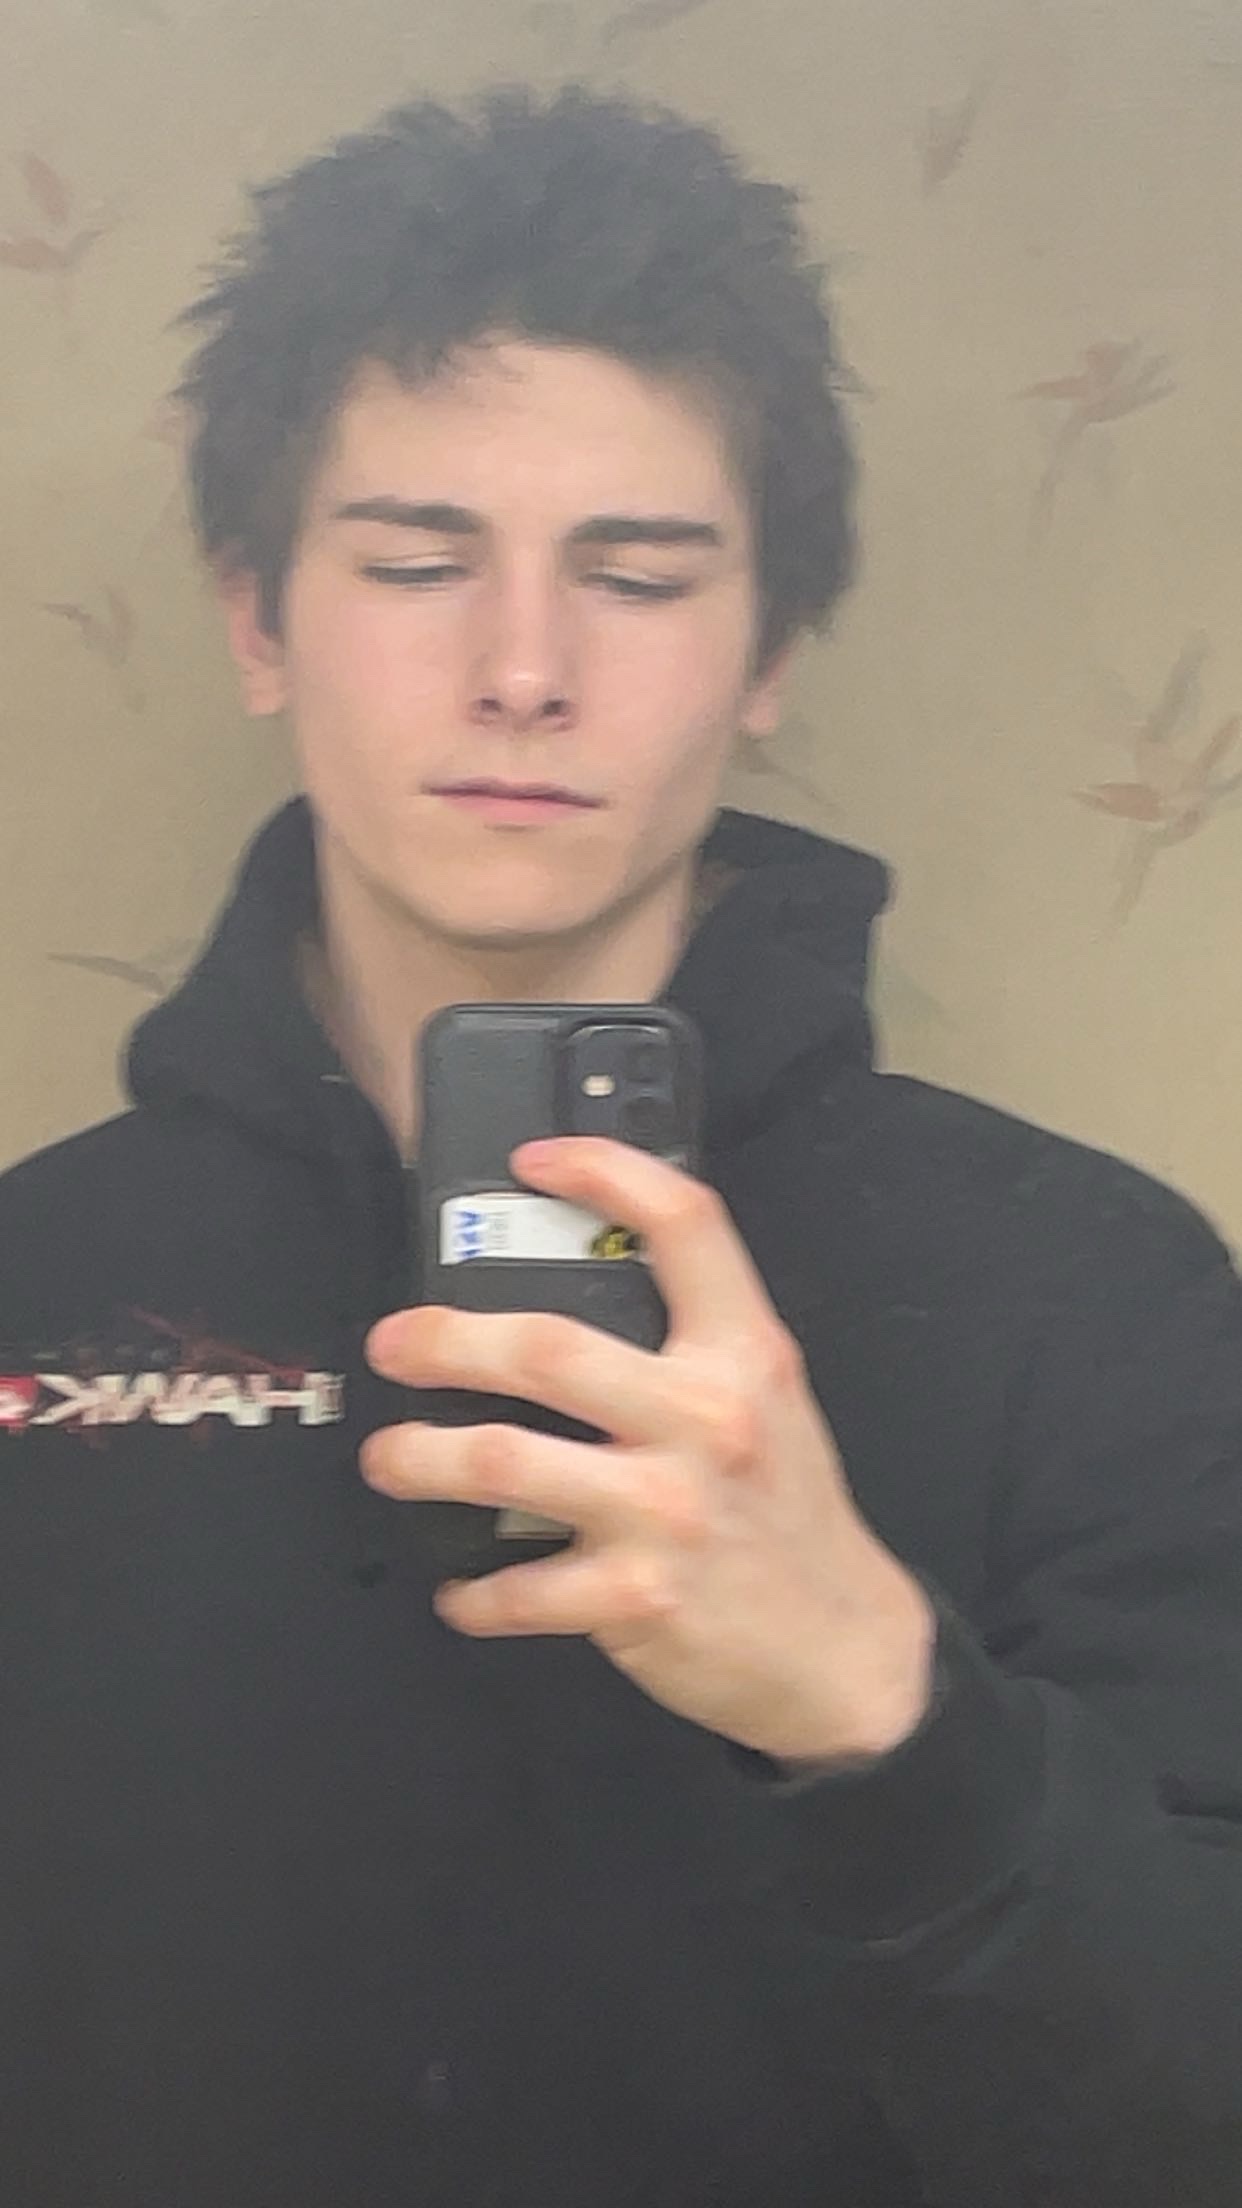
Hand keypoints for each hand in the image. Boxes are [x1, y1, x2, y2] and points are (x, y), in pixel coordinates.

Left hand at [362, 1139, 934, 1766]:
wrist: (843, 1648)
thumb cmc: (788, 1512)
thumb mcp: (769, 1398)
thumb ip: (694, 1341)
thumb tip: (574, 1285)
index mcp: (744, 1353)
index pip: (684, 1226)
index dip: (604, 1172)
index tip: (534, 1161)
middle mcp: (705, 1419)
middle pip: (546, 1348)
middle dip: (445, 1340)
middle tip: (394, 1343)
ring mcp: (666, 1511)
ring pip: (505, 1461)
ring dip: (422, 1458)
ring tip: (390, 1458)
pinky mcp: (634, 1597)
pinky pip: (518, 1590)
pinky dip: (472, 1592)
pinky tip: (458, 1588)